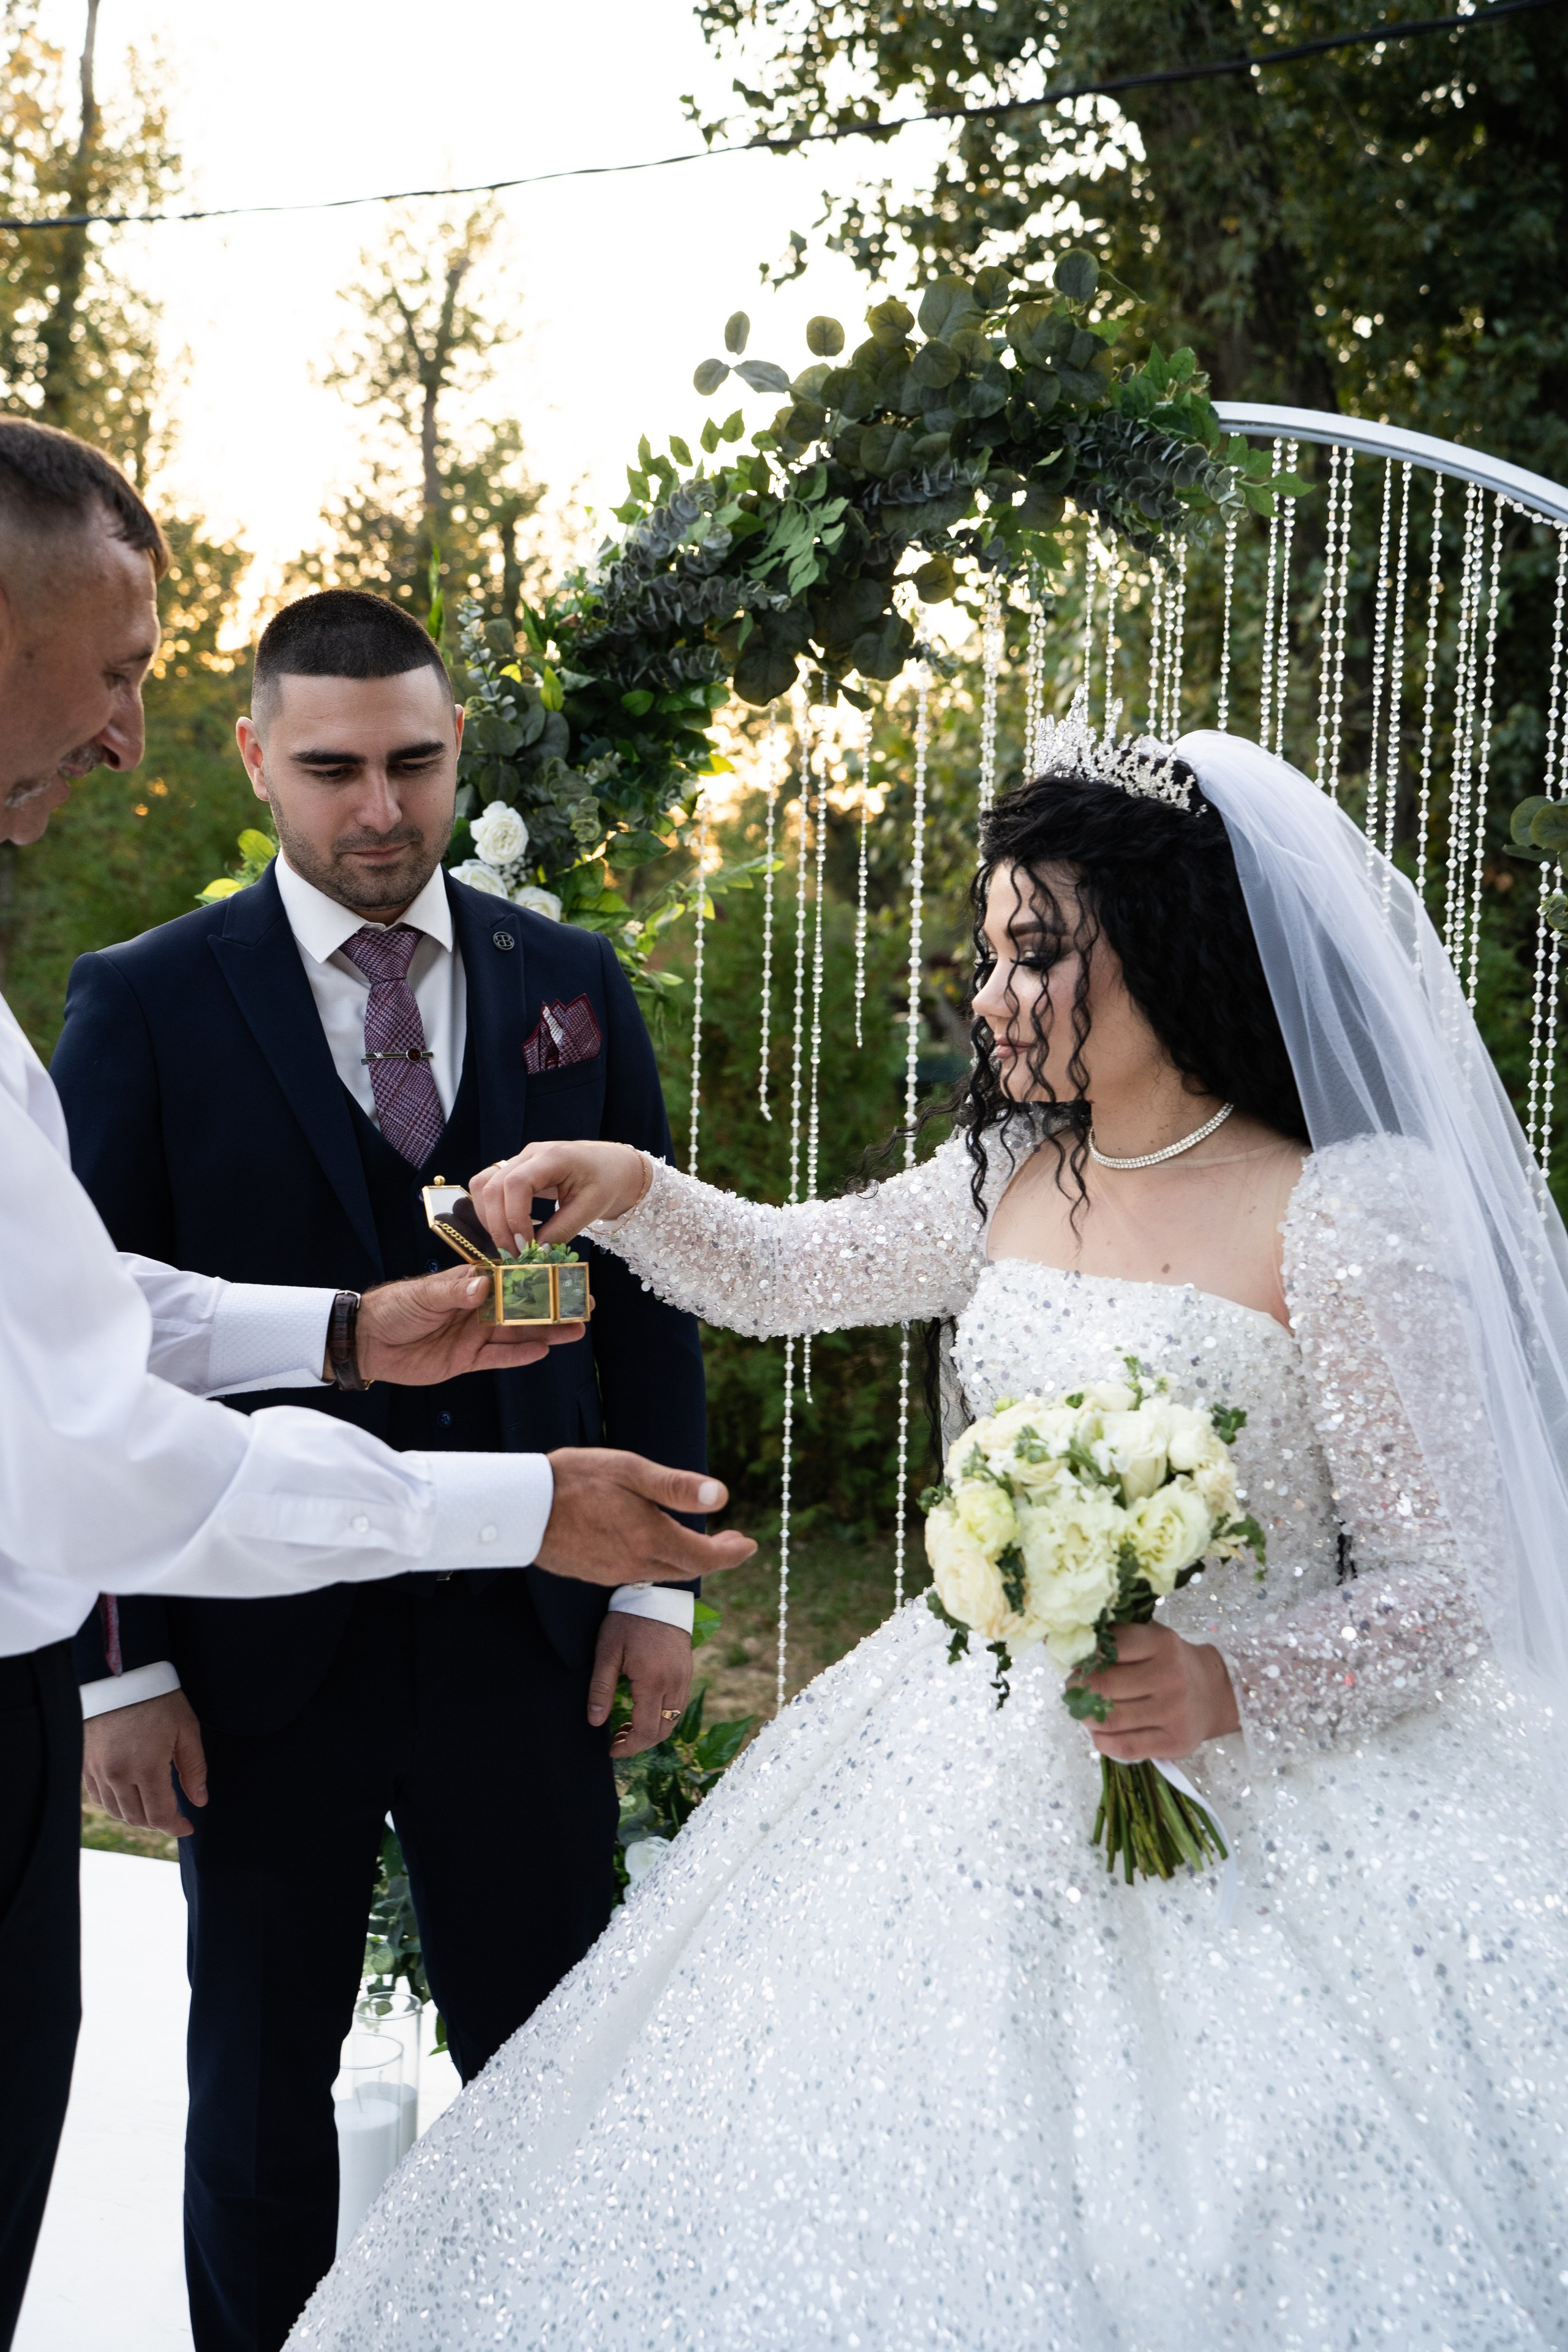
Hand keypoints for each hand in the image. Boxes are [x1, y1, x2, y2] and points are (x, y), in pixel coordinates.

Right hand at [83, 1688, 207, 1838]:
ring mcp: (97, 1770)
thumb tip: (199, 1801)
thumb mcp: (187, 1728)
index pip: (160, 1816)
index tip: (188, 1827)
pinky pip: (98, 1797)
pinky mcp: (84, 1763)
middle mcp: (118, 1775)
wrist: (119, 1673)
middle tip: (174, 1816)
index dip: (176, 1827)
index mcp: (146, 1768)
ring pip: (116, 1811)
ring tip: (154, 1806)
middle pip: (137, 1818)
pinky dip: (115, 1803)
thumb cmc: (158, 1697)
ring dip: (136, 1815)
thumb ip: (194, 1769)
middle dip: (158, 1823)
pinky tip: (129, 1795)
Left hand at [350, 1266, 584, 1384]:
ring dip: (545, 1331)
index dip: (537, 1277)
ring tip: (575, 1328)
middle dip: (552, 1306)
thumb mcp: (424, 1294)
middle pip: (522, 1307)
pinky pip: (499, 1358)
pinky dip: (520, 1355)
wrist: (367, 1342)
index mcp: (469, 1283)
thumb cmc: (393, 1307)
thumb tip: (483, 1285)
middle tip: (582, 1305)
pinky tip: (544, 1350)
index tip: (563, 1274)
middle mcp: (478, 1308)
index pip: (510, 1278)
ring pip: (517, 1333)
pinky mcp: (467, 1360)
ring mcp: (474, 1335)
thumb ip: (455, 1290)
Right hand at [469, 1141, 647, 1256]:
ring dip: (488, 1218)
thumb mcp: (591, 1208)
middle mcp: (530, 1154)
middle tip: (513, 1254)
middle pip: (492, 1185)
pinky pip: (489, 1187)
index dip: (514, 1218)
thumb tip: (534, 1253)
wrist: (613, 1165)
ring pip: (483, 1184)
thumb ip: (562, 1230)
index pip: (516, 1184)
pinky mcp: (515, 1170)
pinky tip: (507, 1230)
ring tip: (507, 1244)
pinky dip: (490, 1211)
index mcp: (553, 1157)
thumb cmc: (608, 1181)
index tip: (525, 1246)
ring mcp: (519, 1160)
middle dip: (497, 1225)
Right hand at [537, 1448, 754, 1584]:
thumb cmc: (574, 1479)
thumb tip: (721, 1496)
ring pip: (663, 1571)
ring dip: (687, 1560)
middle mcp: (636, 1562)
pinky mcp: (596, 1574)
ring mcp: (614, 1572)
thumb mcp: (630, 1470)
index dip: (731, 1554)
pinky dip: (658, 1561)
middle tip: (732, 1542)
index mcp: (650, 1536)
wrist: (520, 1508)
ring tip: (699, 1542)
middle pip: (687, 1568)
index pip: (704, 1557)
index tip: (750, 1545)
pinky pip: (638, 1572)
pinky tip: (653, 1544)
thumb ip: (676, 1486)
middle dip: (714, 1557)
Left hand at [588, 1613, 693, 1756]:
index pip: (646, 1730)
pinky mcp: (687, 1672)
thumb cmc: (628, 1620)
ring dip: (652, 1731)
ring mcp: (684, 1678)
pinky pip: (678, 1705)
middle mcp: (674, 1684)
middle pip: (663, 1730)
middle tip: (617, 1741)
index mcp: (653, 1681)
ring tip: (628, 1728)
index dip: (629, 1746)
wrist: (656, 1595)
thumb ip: (600, 1688)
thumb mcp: (607, 1652)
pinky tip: (645, 1711)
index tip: (611, 1749)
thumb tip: (595, 1721)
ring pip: (673, 1720)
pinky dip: (663, 1716)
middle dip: (640, 1742)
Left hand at [1079, 1621, 1239, 1761]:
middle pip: (1104, 1686)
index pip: (1110, 1647)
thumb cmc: (1171, 1663)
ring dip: (1087, 1717)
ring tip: (1085, 1710)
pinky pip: (1125, 1747)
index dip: (1085, 1656)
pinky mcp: (1174, 1743)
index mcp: (1161, 1643)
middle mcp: (1170, 1677)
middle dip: (1079, 1688)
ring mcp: (1173, 1712)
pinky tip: (1099, 1733)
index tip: (1076, 1662)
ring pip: (1111, 1719)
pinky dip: (1102, 1742)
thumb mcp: (1151, 1639)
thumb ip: (1116, 1638)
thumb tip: (1063, 1644)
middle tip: (1074, 1689)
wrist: (1215, 1694)